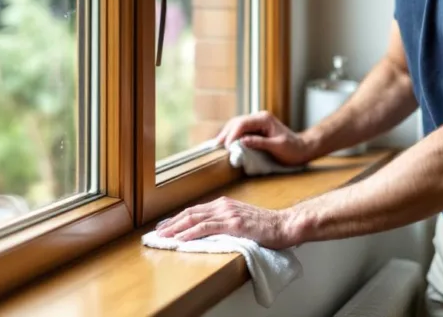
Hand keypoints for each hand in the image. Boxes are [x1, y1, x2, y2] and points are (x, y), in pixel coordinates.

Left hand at [155, 196, 301, 248]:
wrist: (285, 225)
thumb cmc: (266, 226)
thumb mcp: (241, 220)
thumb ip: (225, 222)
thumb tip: (208, 231)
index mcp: (224, 204)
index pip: (195, 211)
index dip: (177, 219)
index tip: (165, 227)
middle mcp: (223, 205)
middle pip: (190, 213)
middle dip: (171, 223)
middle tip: (157, 233)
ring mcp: (228, 213)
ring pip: (195, 219)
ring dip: (176, 228)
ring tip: (163, 236)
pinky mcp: (233, 224)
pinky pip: (207, 228)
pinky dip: (191, 232)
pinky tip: (181, 238)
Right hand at [214, 110, 313, 165]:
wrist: (302, 149)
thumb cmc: (293, 149)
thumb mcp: (277, 147)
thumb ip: (260, 143)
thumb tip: (242, 141)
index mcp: (264, 119)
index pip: (243, 123)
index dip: (233, 134)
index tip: (227, 147)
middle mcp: (259, 117)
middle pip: (237, 122)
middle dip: (226, 133)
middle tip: (216, 146)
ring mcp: (257, 122)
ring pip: (237, 124)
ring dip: (227, 134)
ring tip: (217, 144)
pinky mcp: (256, 128)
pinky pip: (241, 130)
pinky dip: (232, 136)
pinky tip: (226, 142)